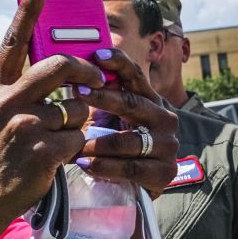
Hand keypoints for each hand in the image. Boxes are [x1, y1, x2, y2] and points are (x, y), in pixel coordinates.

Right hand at [0, 0, 105, 216]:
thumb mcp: (2, 111)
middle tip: (95, 80)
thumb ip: (24, 88)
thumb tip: (65, 66)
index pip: (13, 44)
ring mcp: (25, 125)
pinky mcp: (42, 150)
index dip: (27, 14)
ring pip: (76, 108)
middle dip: (84, 71)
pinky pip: (79, 136)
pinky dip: (77, 147)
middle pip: (58, 66)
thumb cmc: (3, 149)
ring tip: (59, 137)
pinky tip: (59, 156)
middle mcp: (8, 101)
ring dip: (78, 123)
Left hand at [70, 48, 178, 197]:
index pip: (136, 75)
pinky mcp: (165, 172)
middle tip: (78, 91)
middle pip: (133, 103)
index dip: (119, 62)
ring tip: (77, 145)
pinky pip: (131, 167)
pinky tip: (85, 165)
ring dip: (99, 143)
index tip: (97, 55)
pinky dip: (105, 166)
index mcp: (150, 100)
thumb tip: (70, 70)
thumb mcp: (107, 117)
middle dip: (104, 97)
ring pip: (130, 141)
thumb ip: (98, 96)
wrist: (136, 183)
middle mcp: (164, 118)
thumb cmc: (115, 143)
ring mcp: (168, 145)